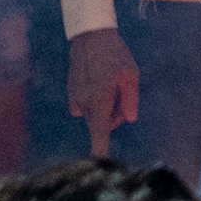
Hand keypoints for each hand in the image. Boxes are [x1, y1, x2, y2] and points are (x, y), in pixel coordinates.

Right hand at [68, 27, 139, 157]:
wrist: (90, 35)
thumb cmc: (114, 54)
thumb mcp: (130, 75)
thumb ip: (130, 100)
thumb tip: (129, 119)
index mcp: (100, 103)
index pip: (99, 135)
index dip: (100, 152)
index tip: (101, 166)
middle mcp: (84, 104)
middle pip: (101, 124)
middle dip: (113, 116)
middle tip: (123, 95)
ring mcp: (75, 98)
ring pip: (93, 114)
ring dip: (103, 107)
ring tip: (110, 82)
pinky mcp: (70, 91)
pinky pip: (84, 105)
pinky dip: (93, 100)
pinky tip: (98, 82)